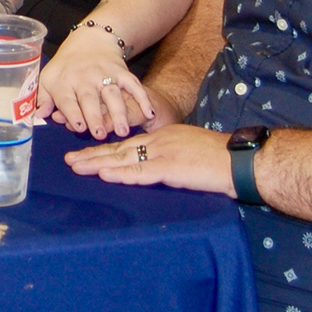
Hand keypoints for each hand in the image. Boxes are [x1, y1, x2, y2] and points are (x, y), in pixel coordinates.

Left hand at [36, 27, 154, 138]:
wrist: (90, 41)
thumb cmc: (66, 66)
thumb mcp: (48, 78)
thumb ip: (44, 98)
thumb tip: (38, 115)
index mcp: (65, 82)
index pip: (67, 99)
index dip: (72, 113)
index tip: (79, 127)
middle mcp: (85, 78)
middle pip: (90, 98)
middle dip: (95, 116)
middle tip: (100, 134)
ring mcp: (105, 75)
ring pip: (112, 94)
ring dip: (118, 112)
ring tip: (123, 131)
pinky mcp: (122, 73)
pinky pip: (134, 85)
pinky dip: (142, 98)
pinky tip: (149, 113)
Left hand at [62, 124, 233, 196]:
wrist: (242, 160)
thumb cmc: (221, 159)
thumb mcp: (190, 152)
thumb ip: (171, 159)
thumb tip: (158, 170)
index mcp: (164, 136)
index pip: (128, 144)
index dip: (105, 150)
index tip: (85, 153)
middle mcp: (160, 141)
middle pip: (119, 149)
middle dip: (92, 155)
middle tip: (69, 161)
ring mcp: (164, 153)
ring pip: (124, 158)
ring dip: (97, 164)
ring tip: (76, 168)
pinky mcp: (172, 168)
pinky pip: (142, 171)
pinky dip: (121, 174)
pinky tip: (105, 175)